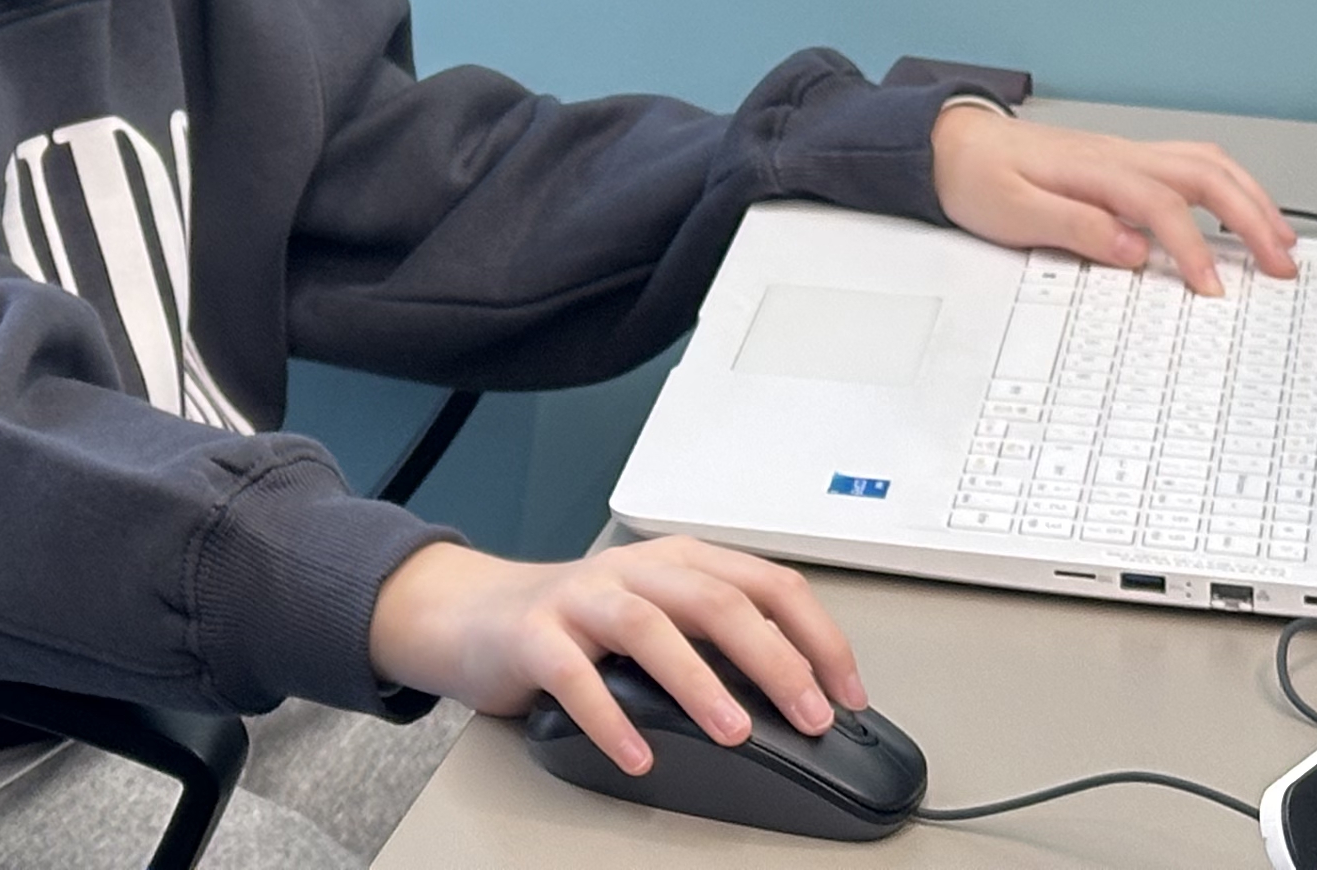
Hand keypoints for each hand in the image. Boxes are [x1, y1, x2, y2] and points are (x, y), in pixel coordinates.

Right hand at [368, 536, 864, 778]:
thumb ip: (717, 641)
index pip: (766, 582)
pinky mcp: (531, 634)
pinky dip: (610, 717)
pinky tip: (638, 754)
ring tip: (735, 732)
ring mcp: (579, 598)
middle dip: (776, 658)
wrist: (467, 611)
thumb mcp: (656, 615)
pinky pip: (574, 674)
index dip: (817, 635)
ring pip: (649, 624)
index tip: (849, 693)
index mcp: (676, 562)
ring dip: (701, 680)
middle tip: (810, 715)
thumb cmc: (572, 621)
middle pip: (717, 599)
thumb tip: (803, 699)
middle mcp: (632, 570)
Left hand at [930, 104, 1296, 293]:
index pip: (1162, 205)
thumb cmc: (977, 177)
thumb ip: (1074, 227)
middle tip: (1282, 265)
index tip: (1212, 289)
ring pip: (1207, 164)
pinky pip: (1191, 165)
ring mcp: (1126, 154)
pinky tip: (1240, 211)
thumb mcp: (1012, 211)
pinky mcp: (1125, 162)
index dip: (1192, 248)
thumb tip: (1133, 248)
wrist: (951, 144)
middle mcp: (1119, 155)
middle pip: (1205, 175)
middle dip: (1253, 218)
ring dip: (1251, 199)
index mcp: (1094, 169)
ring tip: (1281, 240)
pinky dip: (1228, 187)